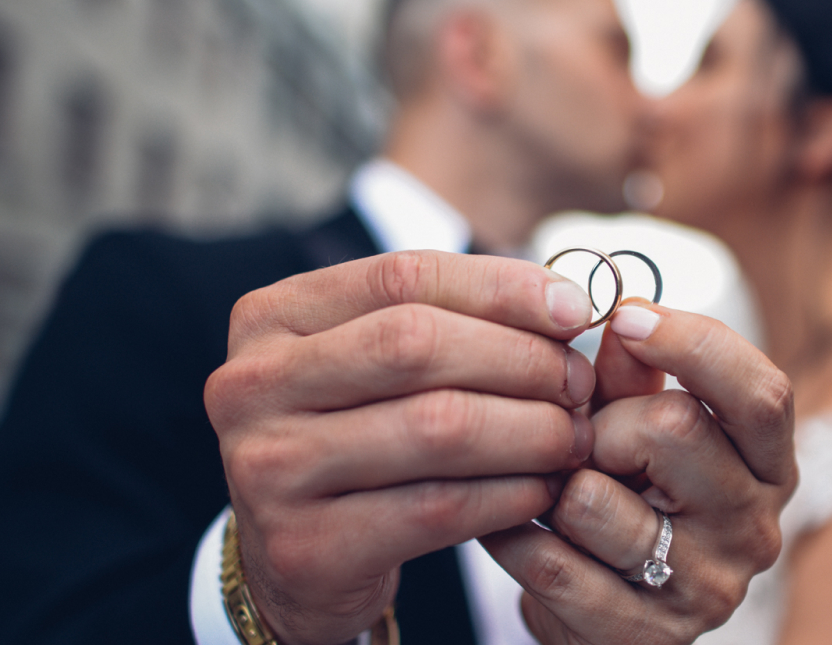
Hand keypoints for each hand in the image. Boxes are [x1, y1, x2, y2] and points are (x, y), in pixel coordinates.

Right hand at [204, 251, 599, 644]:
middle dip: (522, 359)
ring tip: (573, 437)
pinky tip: (542, 489)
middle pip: (418, 344)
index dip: (502, 286)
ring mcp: (268, 467)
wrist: (293, 556)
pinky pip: (439, 508)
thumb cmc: (356, 436)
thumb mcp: (376, 365)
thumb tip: (565, 303)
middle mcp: (252, 383)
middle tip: (579, 384)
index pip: (403, 274)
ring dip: (531, 430)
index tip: (574, 309)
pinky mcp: (304, 546)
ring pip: (438, 427)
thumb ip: (450, 321)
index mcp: (272, 315)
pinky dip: (510, 495)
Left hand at [482, 299, 797, 643]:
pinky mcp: (645, 636)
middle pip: (674, 426)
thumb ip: (631, 374)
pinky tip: (516, 525)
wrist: (607, 617)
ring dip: (555, 486)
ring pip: (594, 499)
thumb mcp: (635, 425)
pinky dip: (516, 534)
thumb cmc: (629, 498)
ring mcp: (706, 589)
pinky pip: (551, 562)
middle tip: (585, 444)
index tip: (627, 317)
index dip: (692, 342)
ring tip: (556, 493)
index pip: (762, 392)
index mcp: (769, 466)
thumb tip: (619, 312)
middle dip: (604, 423)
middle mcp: (754, 529)